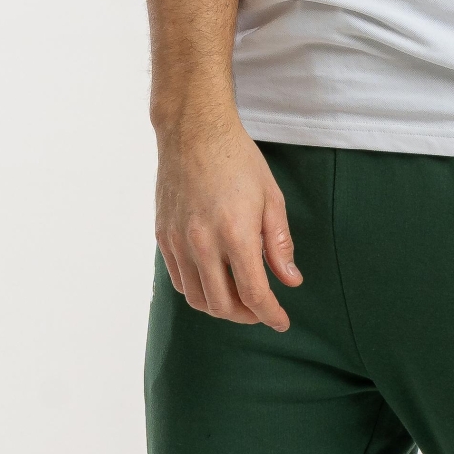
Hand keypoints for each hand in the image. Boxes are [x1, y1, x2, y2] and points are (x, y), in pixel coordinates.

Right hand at [155, 109, 301, 329]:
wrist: (193, 131)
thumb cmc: (238, 160)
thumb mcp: (271, 198)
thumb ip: (279, 244)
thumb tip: (290, 280)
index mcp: (235, 234)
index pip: (254, 293)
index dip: (270, 315)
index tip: (281, 322)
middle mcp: (202, 243)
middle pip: (222, 305)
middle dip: (247, 316)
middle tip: (261, 310)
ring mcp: (178, 242)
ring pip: (197, 298)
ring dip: (221, 307)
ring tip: (239, 298)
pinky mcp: (163, 236)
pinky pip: (179, 280)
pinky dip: (198, 291)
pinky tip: (214, 281)